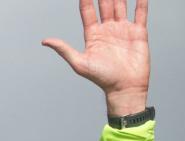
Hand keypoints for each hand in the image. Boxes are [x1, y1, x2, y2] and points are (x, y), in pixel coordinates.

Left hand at [43, 0, 148, 115]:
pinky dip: (141, 2)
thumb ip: (63, 49)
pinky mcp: (138, 33)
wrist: (124, 87)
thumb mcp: (79, 63)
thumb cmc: (101, 78)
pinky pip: (140, 13)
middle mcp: (107, 29)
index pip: (88, 11)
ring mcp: (123, 30)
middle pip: (105, 5)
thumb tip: (44, 41)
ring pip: (121, 6)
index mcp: (93, 35)